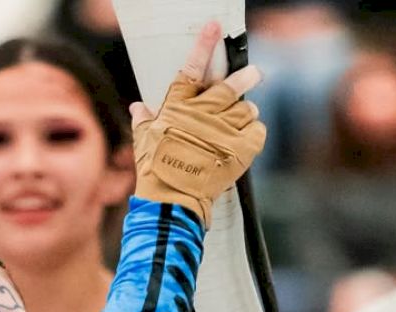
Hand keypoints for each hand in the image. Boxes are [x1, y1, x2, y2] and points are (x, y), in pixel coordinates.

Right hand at [129, 21, 265, 225]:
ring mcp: (223, 131)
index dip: (203, 46)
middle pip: (229, 87)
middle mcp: (202, 114)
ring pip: (246, 108)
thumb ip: (144, 121)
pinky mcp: (240, 149)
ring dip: (247, 112)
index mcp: (178, 107)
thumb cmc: (155, 170)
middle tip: (254, 73)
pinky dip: (254, 132)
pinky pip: (257, 130)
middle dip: (245, 77)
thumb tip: (138, 107)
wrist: (172, 199)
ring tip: (243, 118)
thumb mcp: (143, 142)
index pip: (191, 69)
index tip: (214, 27)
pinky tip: (245, 139)